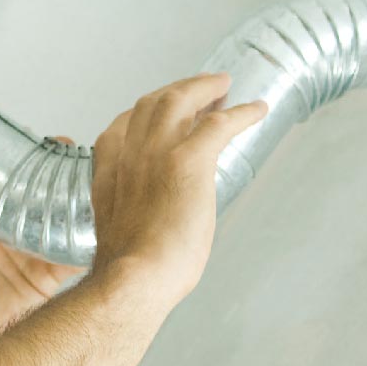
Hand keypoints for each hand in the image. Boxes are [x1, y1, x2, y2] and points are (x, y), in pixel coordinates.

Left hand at [0, 143, 86, 364]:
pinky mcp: (49, 279)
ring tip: (97, 187)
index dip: (24, 160)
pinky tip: (104, 231)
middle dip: (61, 175)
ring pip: (61, 220)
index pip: (5, 182)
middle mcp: (10, 232)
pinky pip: (73, 257)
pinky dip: (89, 244)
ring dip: (80, 203)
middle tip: (77, 159)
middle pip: (40, 195)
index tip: (40, 143)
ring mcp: (32, 253)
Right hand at [89, 72, 268, 306]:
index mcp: (108, 172)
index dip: (144, 114)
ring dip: (205, 88)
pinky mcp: (188, 161)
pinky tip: (258, 109)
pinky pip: (220, 124)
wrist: (135, 279)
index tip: (160, 111)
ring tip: (224, 86)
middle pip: (151, 103)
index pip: (120, 127)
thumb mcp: (118, 230)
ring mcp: (156, 152)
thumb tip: (154, 220)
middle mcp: (128, 154)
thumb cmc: (130, 271)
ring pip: (181, 100)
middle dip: (176, 90)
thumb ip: (132, 211)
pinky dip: (242, 113)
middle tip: (200, 90)